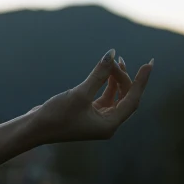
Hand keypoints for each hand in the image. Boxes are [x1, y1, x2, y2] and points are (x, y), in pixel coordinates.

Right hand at [26, 49, 153, 143]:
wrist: (33, 129)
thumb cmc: (56, 115)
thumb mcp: (79, 93)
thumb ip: (98, 74)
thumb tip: (112, 54)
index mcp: (109, 125)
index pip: (132, 100)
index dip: (141, 81)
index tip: (150, 63)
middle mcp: (107, 124)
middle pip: (125, 97)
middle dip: (124, 77)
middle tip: (118, 59)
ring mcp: (97, 120)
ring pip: (115, 96)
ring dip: (116, 79)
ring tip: (117, 60)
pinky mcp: (88, 114)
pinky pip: (104, 97)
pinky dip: (106, 84)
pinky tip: (106, 71)